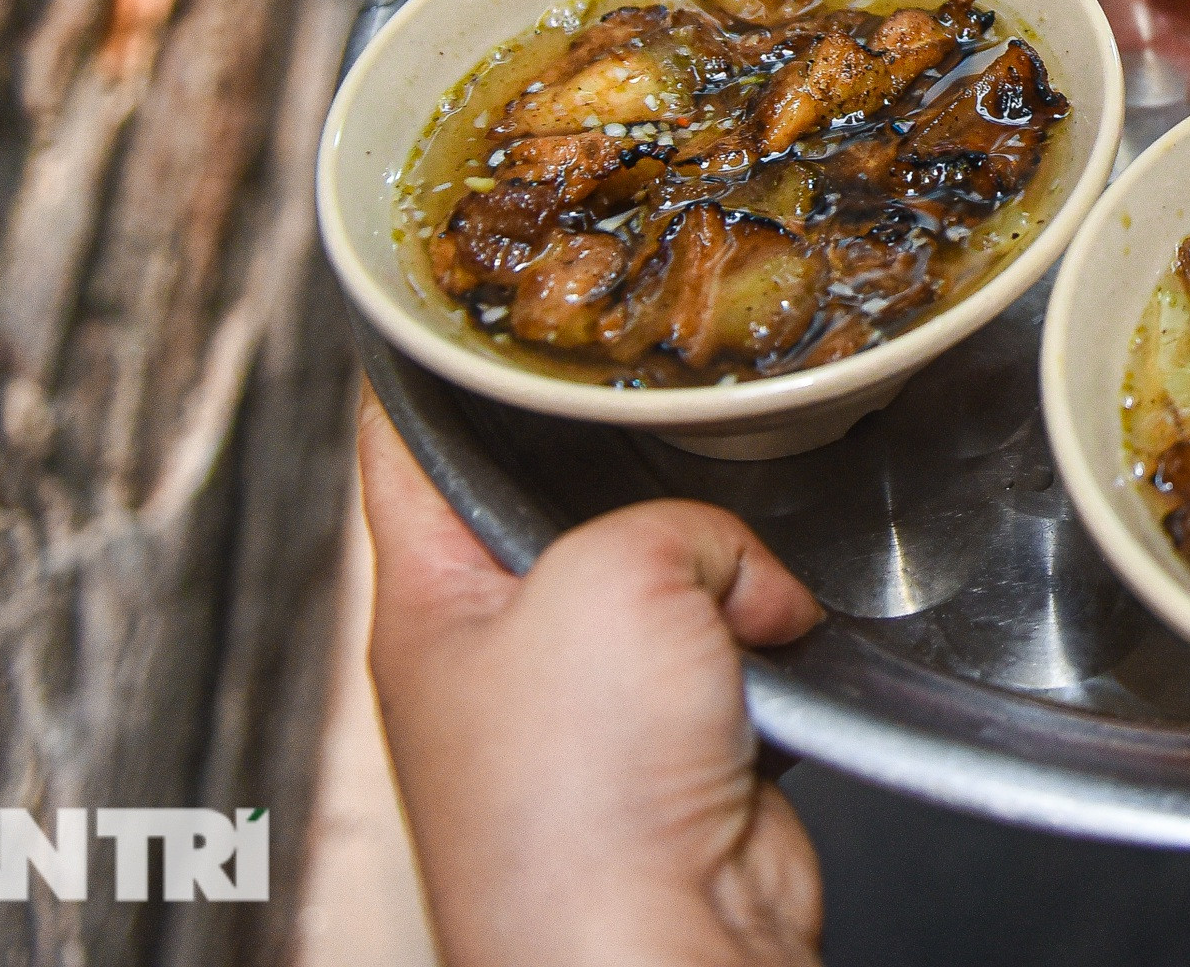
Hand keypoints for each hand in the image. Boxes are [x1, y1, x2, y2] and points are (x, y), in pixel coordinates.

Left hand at [358, 392, 826, 966]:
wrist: (656, 953)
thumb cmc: (576, 802)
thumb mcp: (612, 577)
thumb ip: (678, 521)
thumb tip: (743, 580)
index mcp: (430, 602)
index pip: (409, 442)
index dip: (434, 357)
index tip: (465, 289)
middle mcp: (501, 656)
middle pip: (568, 505)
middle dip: (637, 469)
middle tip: (682, 403)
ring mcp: (589, 710)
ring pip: (673, 581)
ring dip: (726, 573)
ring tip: (742, 576)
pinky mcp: (679, 754)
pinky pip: (737, 657)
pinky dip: (774, 648)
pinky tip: (780, 651)